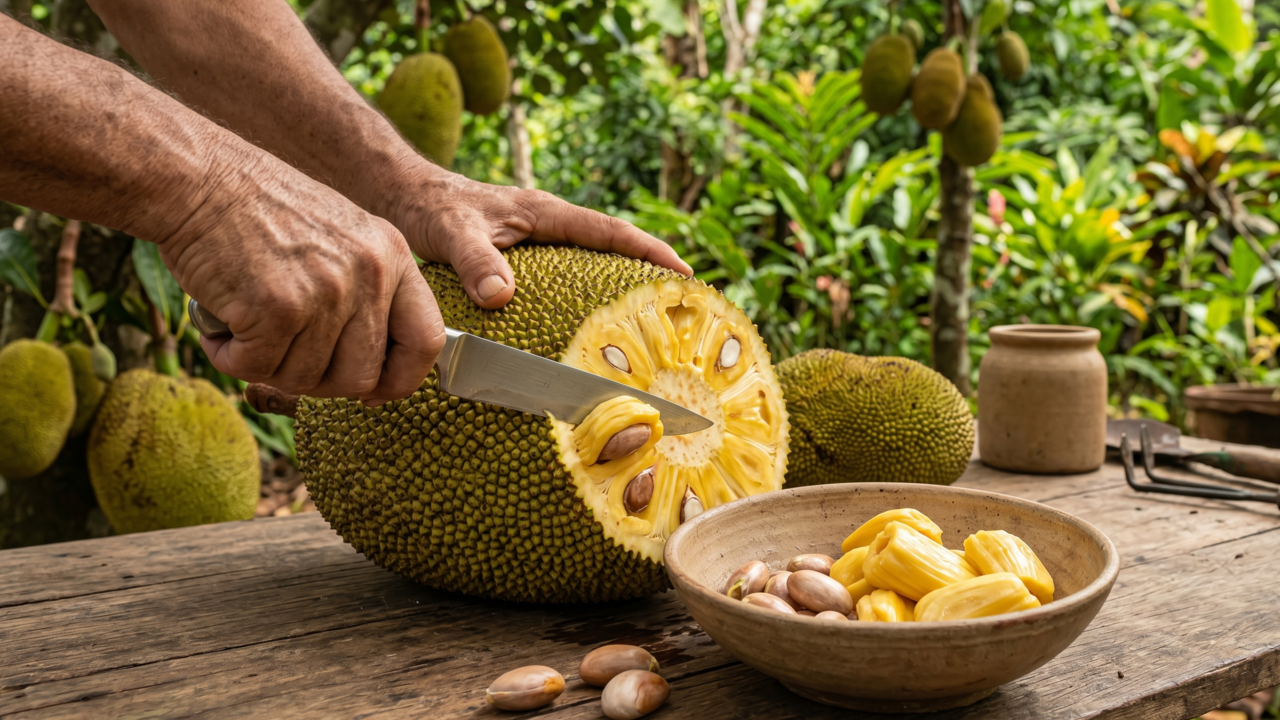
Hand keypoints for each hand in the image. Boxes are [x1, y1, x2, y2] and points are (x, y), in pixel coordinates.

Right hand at [160, 157, 442, 403]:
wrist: (198, 177)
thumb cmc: (259, 211)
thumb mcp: (341, 238)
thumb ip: (366, 294)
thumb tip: (375, 376)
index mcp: (392, 256)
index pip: (426, 340)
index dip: (401, 380)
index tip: (374, 392)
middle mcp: (369, 274)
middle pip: (362, 376)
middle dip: (318, 382)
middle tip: (282, 356)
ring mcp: (326, 293)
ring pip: (304, 379)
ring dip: (266, 365)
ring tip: (244, 324)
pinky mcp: (278, 309)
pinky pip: (258, 368)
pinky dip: (230, 358)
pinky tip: (221, 324)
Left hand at [387, 170, 692, 308]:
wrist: (398, 194)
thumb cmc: (426, 206)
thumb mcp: (450, 230)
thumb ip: (475, 261)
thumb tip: (501, 297)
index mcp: (545, 213)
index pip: (611, 232)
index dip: (651, 253)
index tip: (686, 275)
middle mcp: (548, 226)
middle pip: (613, 250)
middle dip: (649, 274)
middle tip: (682, 309)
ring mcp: (537, 243)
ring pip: (591, 266)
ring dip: (619, 291)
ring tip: (647, 329)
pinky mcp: (522, 261)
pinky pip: (566, 280)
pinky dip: (584, 301)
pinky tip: (586, 332)